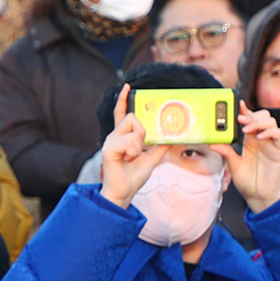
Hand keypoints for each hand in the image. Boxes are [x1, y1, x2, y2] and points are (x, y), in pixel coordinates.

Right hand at [98, 86, 171, 208]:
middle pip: (133, 117)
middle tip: (138, 150)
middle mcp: (114, 136)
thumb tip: (171, 137)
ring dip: (138, 144)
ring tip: (131, 157)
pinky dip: (133, 152)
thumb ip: (159, 146)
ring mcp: (110, 141)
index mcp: (122, 136)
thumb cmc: (132, 177)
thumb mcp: (151, 159)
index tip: (129, 87)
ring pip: (134, 128)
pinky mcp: (109, 149)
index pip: (121, 113)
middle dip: (142, 133)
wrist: (123, 193)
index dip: (124, 99)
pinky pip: (130, 141)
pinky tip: (126, 160)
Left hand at [230, 100, 279, 213]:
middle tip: (240, 120)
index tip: (236, 105)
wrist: (259, 197)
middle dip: (251, 115)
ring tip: (247, 130)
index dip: (244, 111)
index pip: (249, 120)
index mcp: (249, 140)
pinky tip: (260, 137)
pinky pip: (279, 134)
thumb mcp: (233, 166)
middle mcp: (261, 139)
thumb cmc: (248, 182)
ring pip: (271, 121)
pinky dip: (270, 131)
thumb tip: (213, 142)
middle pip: (262, 116)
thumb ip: (226, 152)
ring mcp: (271, 144)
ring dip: (259, 122)